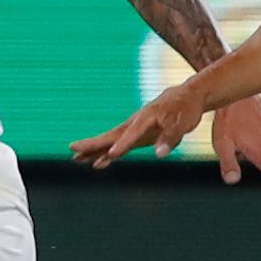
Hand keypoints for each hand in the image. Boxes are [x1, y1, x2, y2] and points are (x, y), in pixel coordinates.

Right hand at [72, 82, 206, 167]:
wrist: (185, 97)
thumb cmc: (185, 109)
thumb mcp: (183, 123)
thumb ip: (170, 138)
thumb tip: (160, 154)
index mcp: (145, 118)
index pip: (131, 134)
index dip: (122, 144)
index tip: (111, 154)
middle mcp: (135, 123)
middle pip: (111, 135)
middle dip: (93, 144)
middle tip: (74, 149)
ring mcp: (133, 129)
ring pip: (110, 140)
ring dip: (94, 150)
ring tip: (76, 159)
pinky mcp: (136, 136)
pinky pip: (117, 145)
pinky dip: (106, 154)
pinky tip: (97, 164)